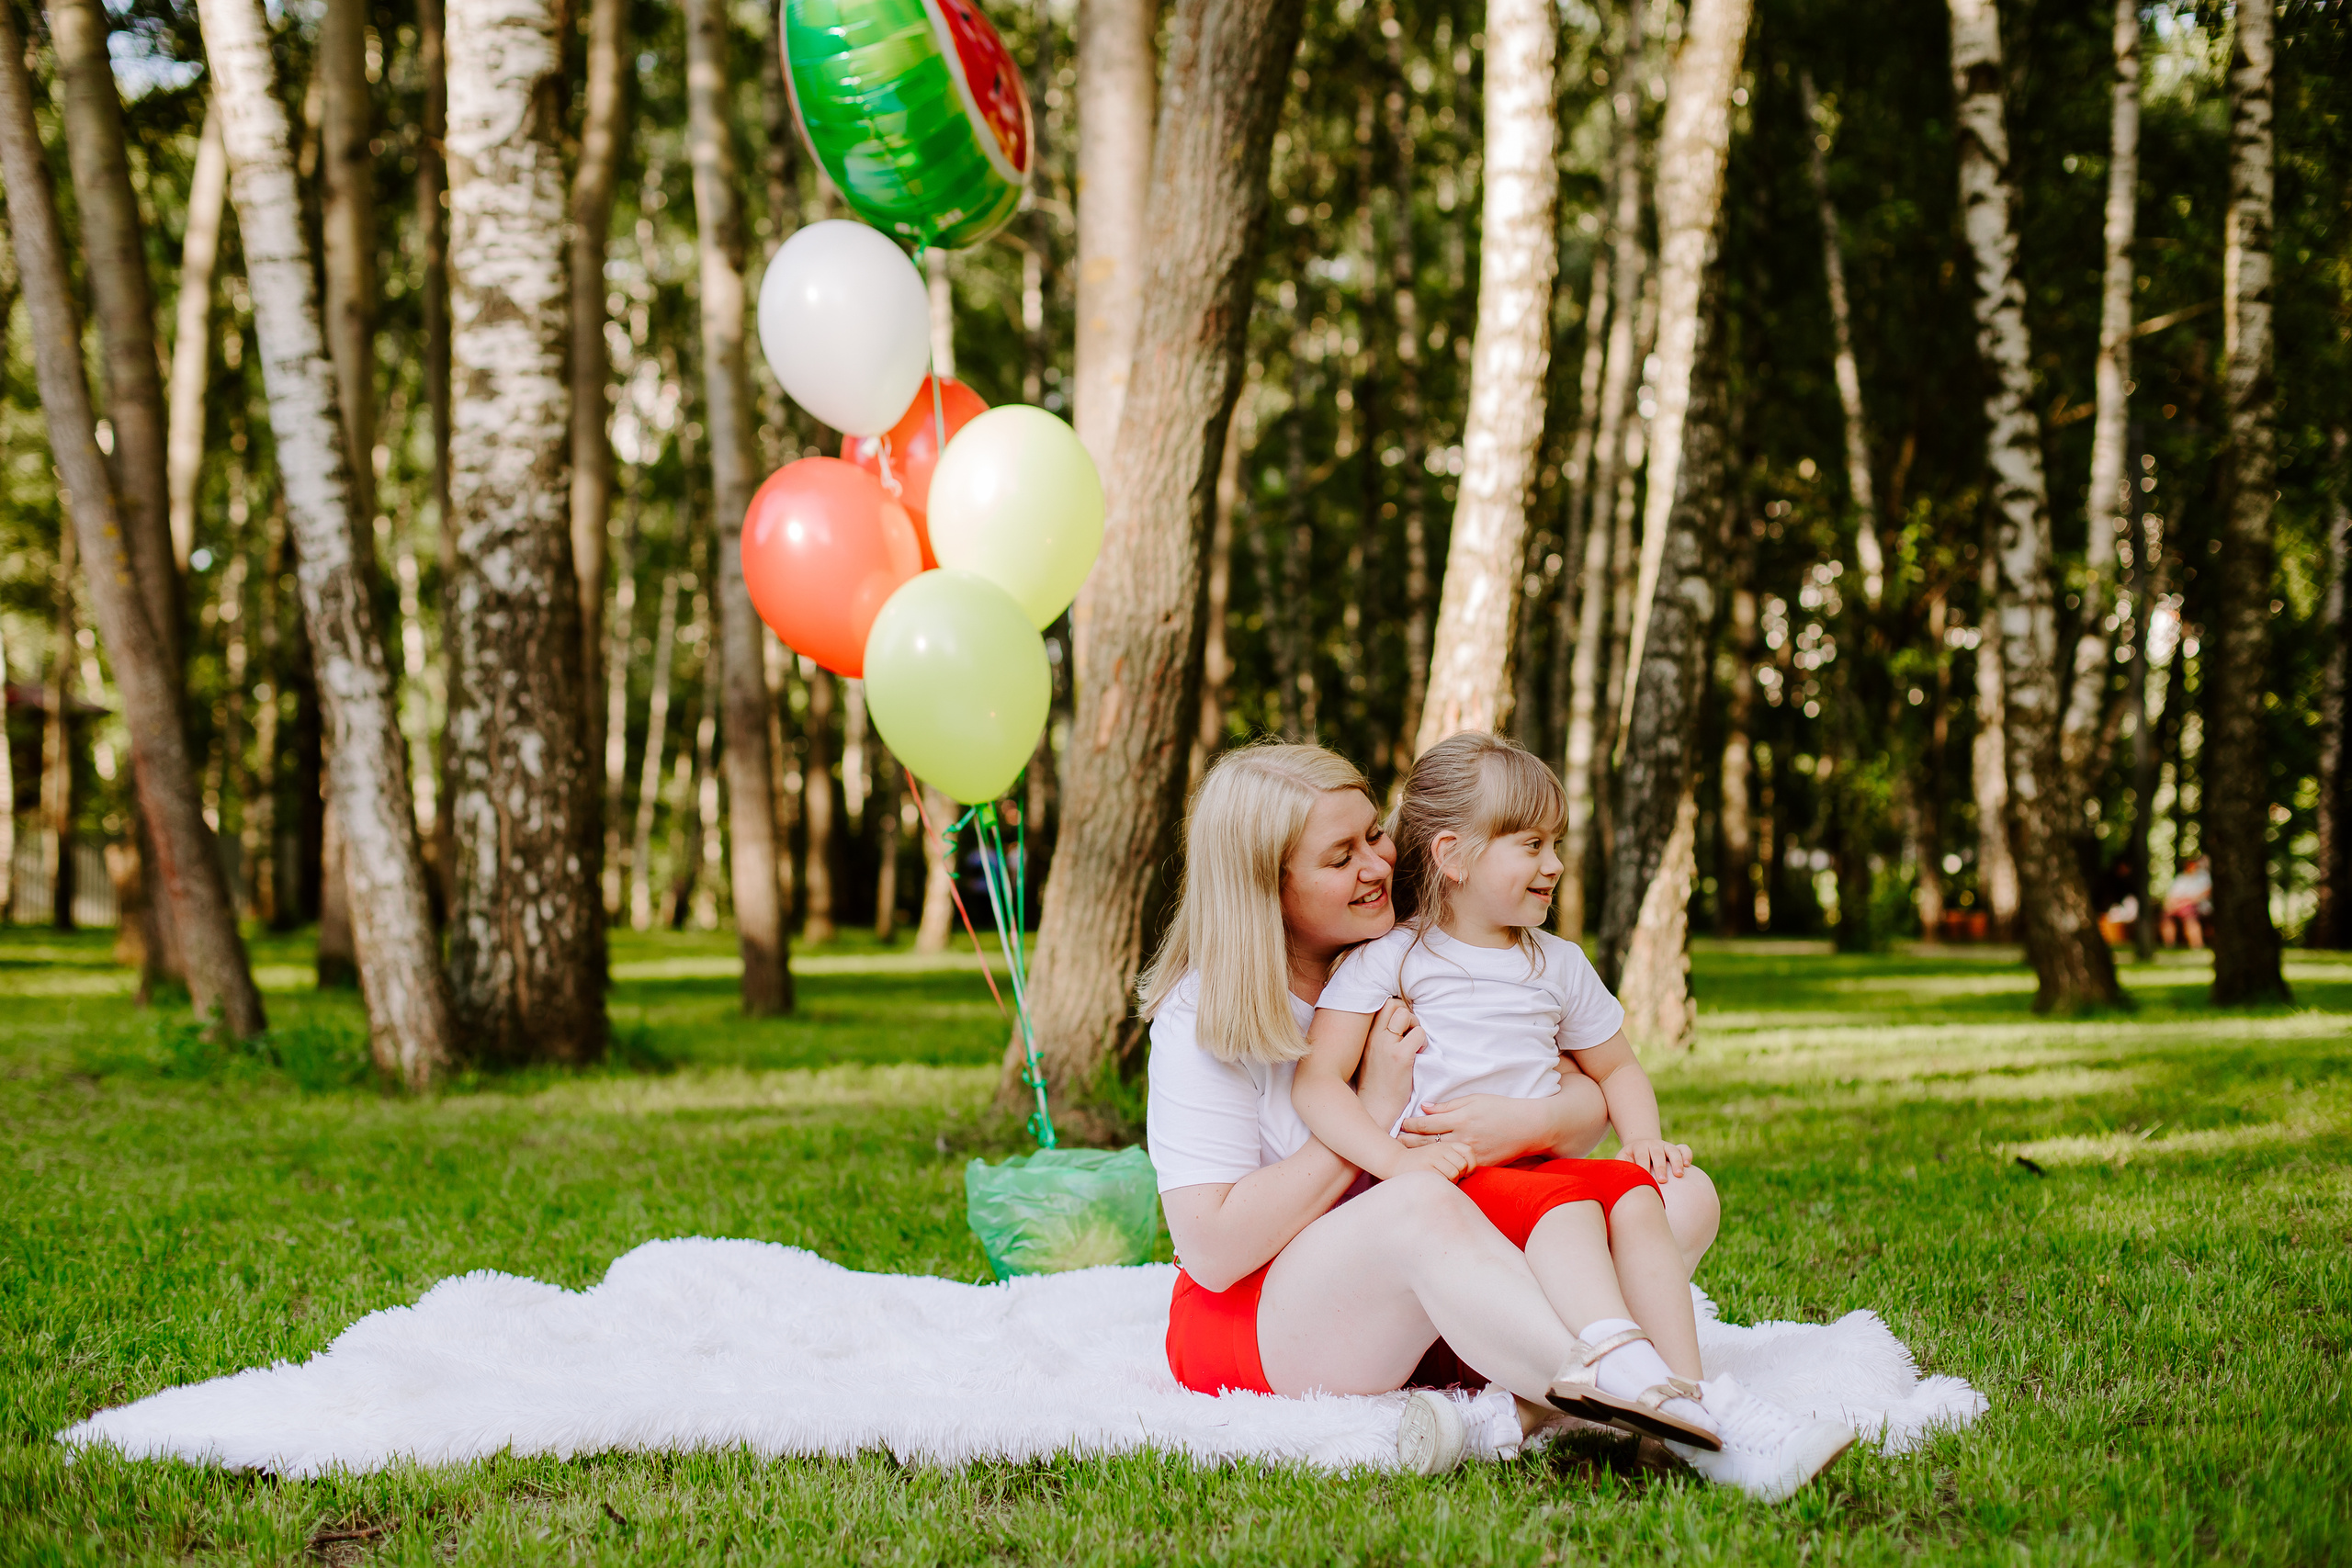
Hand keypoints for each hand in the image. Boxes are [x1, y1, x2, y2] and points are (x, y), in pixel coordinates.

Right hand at [1354, 1000, 1424, 1129]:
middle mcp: (1374, 1037)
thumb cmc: (1376, 1085)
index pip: (1382, 1006)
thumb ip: (1379, 1039)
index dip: (1396, 1011)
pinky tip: (1418, 1055)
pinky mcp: (1401, 1057)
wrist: (1375, 1108)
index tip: (1402, 1028)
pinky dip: (1423, 1041)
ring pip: (1405, 1014)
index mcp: (1367, 1036)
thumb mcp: (1370, 1056)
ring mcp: (1387, 1046)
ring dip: (1415, 1026)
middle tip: (1410, 1034)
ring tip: (1414, 1044)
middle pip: (1393, 1004)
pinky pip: (1418, 1034)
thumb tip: (1395, 1026)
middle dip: (1407, 1014)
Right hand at [1385, 1139, 1473, 1182]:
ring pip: (1453, 1174)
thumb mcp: (1439, 1153)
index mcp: (1445, 1143)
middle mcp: (1439, 1148)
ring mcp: (1431, 1158)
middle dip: (1458, 1176)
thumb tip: (1471, 1171)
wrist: (1396, 1162)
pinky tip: (1434, 1184)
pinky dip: (1441, 1186)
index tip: (1465, 1173)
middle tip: (1448, 1178)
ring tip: (1439, 1181)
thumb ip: (1455, 1157)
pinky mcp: (1425, 1169)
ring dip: (1449, 1182)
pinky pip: (1442, 1181)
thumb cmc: (1422, 1162)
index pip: (1468, 1151)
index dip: (1470, 1165)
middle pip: (1462, 1166)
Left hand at [1396, 1094, 1554, 1167]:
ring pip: (1437, 1158)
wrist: (1530, 1127)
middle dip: (1407, 1142)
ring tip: (1405, 1155)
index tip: (1401, 1123)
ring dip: (1419, 1156)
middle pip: (1426, 1143)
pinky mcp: (1479, 1166)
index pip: (1426, 1124)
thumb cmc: (1502, 1108)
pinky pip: (1454, 1167)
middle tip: (1393, 1141)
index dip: (1409, 1124)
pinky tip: (1429, 1166)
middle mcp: (1463, 1138)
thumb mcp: (1475, 1099)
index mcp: (1461, 1119)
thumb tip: (1424, 1108)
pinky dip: (1440, 1166)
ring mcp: (1470, 1154)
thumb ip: (1448, 1105)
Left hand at [1616, 1137, 1692, 1180]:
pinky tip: (1688, 1165)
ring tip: (1679, 1175)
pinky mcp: (1675, 1148)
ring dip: (1676, 1161)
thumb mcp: (1622, 1161)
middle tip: (1662, 1180)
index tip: (1645, 1180)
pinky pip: (1684, 1148)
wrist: (1640, 1146)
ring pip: (1673, 1150)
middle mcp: (1652, 1145)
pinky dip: (1687, 1154)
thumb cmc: (1629, 1161)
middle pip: (1657, 1153)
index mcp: (1638, 1148)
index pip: (1641, 1156)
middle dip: (1660, 1166)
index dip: (1643, 1166)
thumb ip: (1619, 1170)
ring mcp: (1665, 1145)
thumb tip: (1612, 1184)